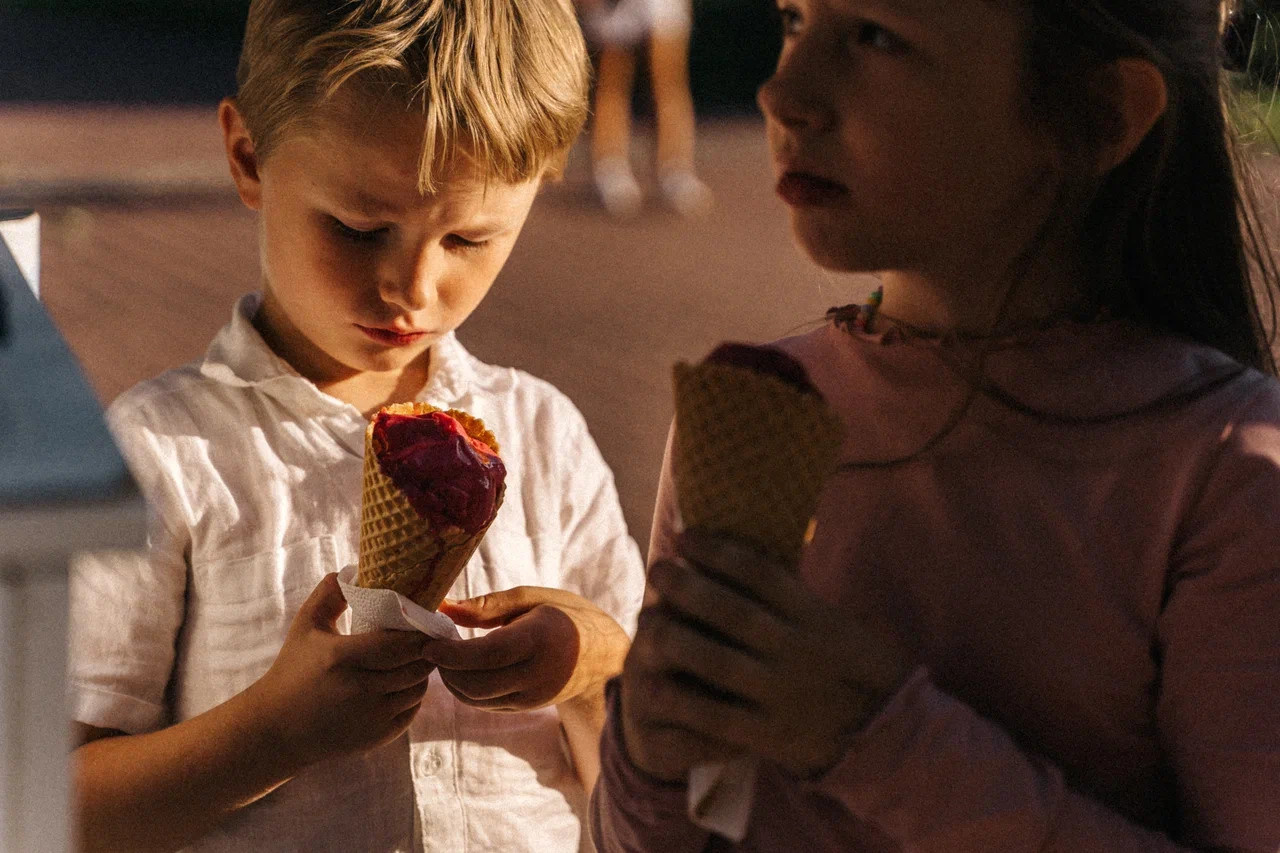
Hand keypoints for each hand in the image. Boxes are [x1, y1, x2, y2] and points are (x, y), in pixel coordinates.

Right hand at [244, 573, 433, 769]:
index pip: (401, 644)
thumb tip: (353, 570)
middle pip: (416, 666)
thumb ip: (329, 595)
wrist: (276, 729)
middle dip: (427, 650)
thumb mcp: (305, 627)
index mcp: (343, 658)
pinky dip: (413, 695)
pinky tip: (405, 682)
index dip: (420, 633)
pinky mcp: (376, 737)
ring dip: (422, 672)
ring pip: (418, 688)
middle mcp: (360, 689)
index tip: (426, 620)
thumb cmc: (292, 671)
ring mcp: (370, 717)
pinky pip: (411, 710)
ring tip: (417, 657)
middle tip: (429, 636)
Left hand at [420, 586, 629, 711]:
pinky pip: (487, 704)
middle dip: (446, 669)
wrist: (604, 656)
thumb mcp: (534, 598)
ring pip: (477, 699)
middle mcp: (537, 674)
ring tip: (446, 658)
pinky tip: (466, 669)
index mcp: (540, 639)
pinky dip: (468, 689)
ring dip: (453, 682)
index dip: (452, 653)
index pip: (486, 654)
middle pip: (476, 683)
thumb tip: (444, 606)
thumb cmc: (566, 616)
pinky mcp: (527, 708)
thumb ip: (489, 604)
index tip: (429, 642)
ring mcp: (533, 697)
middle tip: (432, 648)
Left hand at [620, 530, 911, 780]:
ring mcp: (781, 694)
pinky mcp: (769, 734)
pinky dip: (681, 699)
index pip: (760, 574)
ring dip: (675, 637)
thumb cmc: (854, 667)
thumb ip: (794, 595)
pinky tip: (651, 682)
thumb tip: (740, 555)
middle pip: (731, 612)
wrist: (885, 734)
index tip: (684, 537)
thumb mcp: (836, 621)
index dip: (717, 552)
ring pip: (717, 661)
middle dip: (687, 587)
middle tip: (656, 570)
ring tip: (647, 619)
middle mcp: (797, 650)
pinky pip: (716, 716)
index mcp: (815, 616)